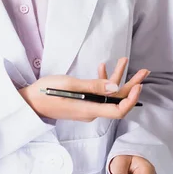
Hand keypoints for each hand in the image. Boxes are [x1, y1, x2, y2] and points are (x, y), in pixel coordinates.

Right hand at [19, 58, 148, 121]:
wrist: (28, 101)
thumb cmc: (45, 92)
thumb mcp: (70, 85)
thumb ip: (94, 86)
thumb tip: (116, 87)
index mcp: (90, 110)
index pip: (118, 110)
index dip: (131, 99)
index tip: (139, 85)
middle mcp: (91, 112)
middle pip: (117, 101)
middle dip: (131, 85)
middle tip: (144, 71)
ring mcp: (87, 108)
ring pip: (108, 96)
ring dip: (118, 78)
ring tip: (125, 61)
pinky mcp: (82, 103)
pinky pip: (97, 94)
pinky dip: (102, 81)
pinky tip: (103, 67)